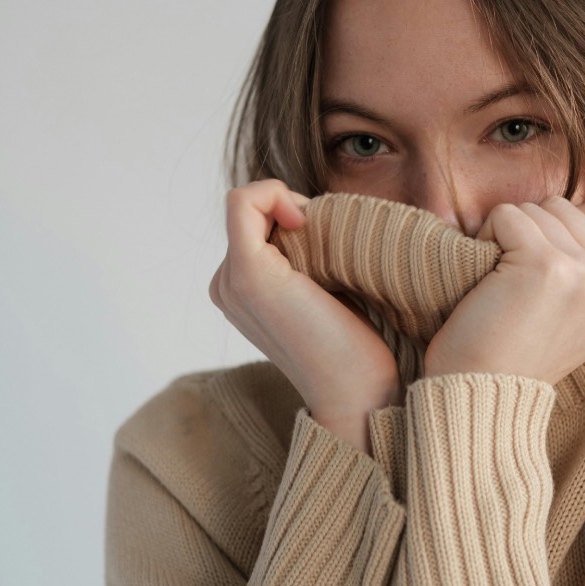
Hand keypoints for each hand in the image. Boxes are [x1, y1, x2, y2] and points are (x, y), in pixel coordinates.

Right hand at [208, 181, 400, 446]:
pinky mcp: (247, 273)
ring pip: (248, 203)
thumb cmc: (355, 348)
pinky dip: (274, 193)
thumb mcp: (324, 288)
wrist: (359, 392)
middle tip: (331, 243)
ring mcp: (230, 281)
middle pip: (252, 211)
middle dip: (292, 210)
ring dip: (290, 206)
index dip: (292, 213)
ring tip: (323, 245)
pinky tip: (305, 220)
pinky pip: (243, 201)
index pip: (255, 222)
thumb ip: (305, 259)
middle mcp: (226, 286)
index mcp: (240, 291)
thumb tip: (312, 218)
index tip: (328, 236)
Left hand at [422, 196, 584, 383]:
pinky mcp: (546, 264)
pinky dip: (487, 237)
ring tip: (506, 287)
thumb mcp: (583, 309)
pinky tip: (490, 281)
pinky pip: (507, 214)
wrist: (486, 393)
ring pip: (537, 209)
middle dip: (533, 234)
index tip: (545, 280)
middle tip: (520, 288)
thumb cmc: (521, 351)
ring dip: (509, 238)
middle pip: (567, 207)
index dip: (560, 231)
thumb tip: (583, 208)